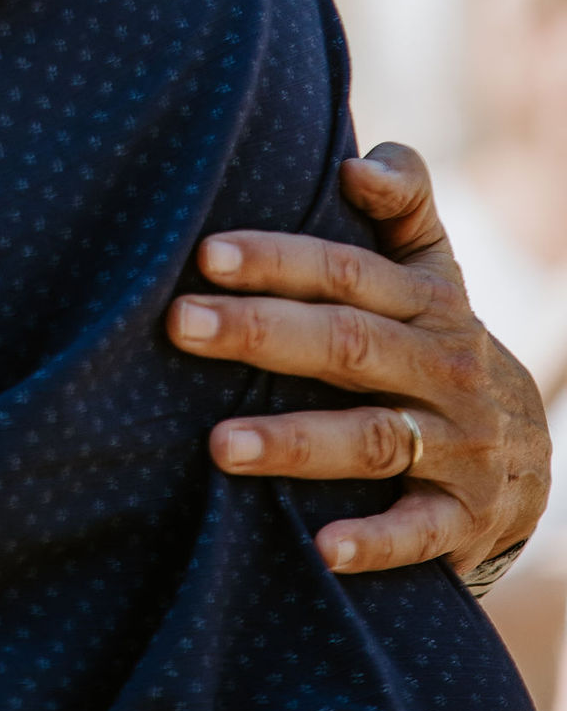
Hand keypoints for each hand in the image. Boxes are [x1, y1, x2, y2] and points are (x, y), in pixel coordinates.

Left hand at [167, 142, 550, 580]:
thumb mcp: (436, 270)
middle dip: (262, 333)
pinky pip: (420, 532)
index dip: (280, 260)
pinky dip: (375, 542)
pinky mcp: (464, 519)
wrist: (530, 459)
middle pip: (348, 345)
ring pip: (372, 438)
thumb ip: (404, 202)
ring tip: (217, 445)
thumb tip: (355, 161)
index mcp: (428, 303)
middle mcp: (444, 369)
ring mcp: (458, 446)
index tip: (205, 254)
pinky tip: (321, 549)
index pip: (348, 273)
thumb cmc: (440, 343)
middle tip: (180, 325)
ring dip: (295, 442)